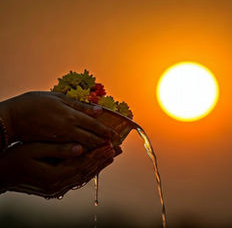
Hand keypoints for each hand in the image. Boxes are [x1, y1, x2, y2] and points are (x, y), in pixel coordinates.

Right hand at [0, 91, 118, 148]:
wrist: (12, 118)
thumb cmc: (33, 103)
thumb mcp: (58, 98)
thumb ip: (79, 105)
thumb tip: (98, 110)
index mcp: (71, 116)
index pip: (94, 125)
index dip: (106, 130)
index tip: (115, 135)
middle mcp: (68, 130)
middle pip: (91, 138)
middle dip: (104, 143)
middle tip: (114, 146)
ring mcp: (61, 139)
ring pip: (84, 146)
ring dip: (96, 148)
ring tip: (105, 150)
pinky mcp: (54, 145)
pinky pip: (73, 150)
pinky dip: (83, 151)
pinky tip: (88, 151)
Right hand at [0, 142, 114, 197]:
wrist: (1, 175)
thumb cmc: (15, 160)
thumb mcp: (34, 150)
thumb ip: (58, 149)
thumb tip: (80, 147)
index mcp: (55, 175)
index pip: (84, 163)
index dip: (99, 153)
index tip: (111, 145)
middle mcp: (59, 184)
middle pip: (87, 171)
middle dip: (103, 159)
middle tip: (117, 149)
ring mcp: (57, 188)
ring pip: (84, 176)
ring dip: (99, 165)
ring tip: (111, 156)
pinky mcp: (55, 188)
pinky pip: (77, 179)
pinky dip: (89, 171)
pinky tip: (95, 165)